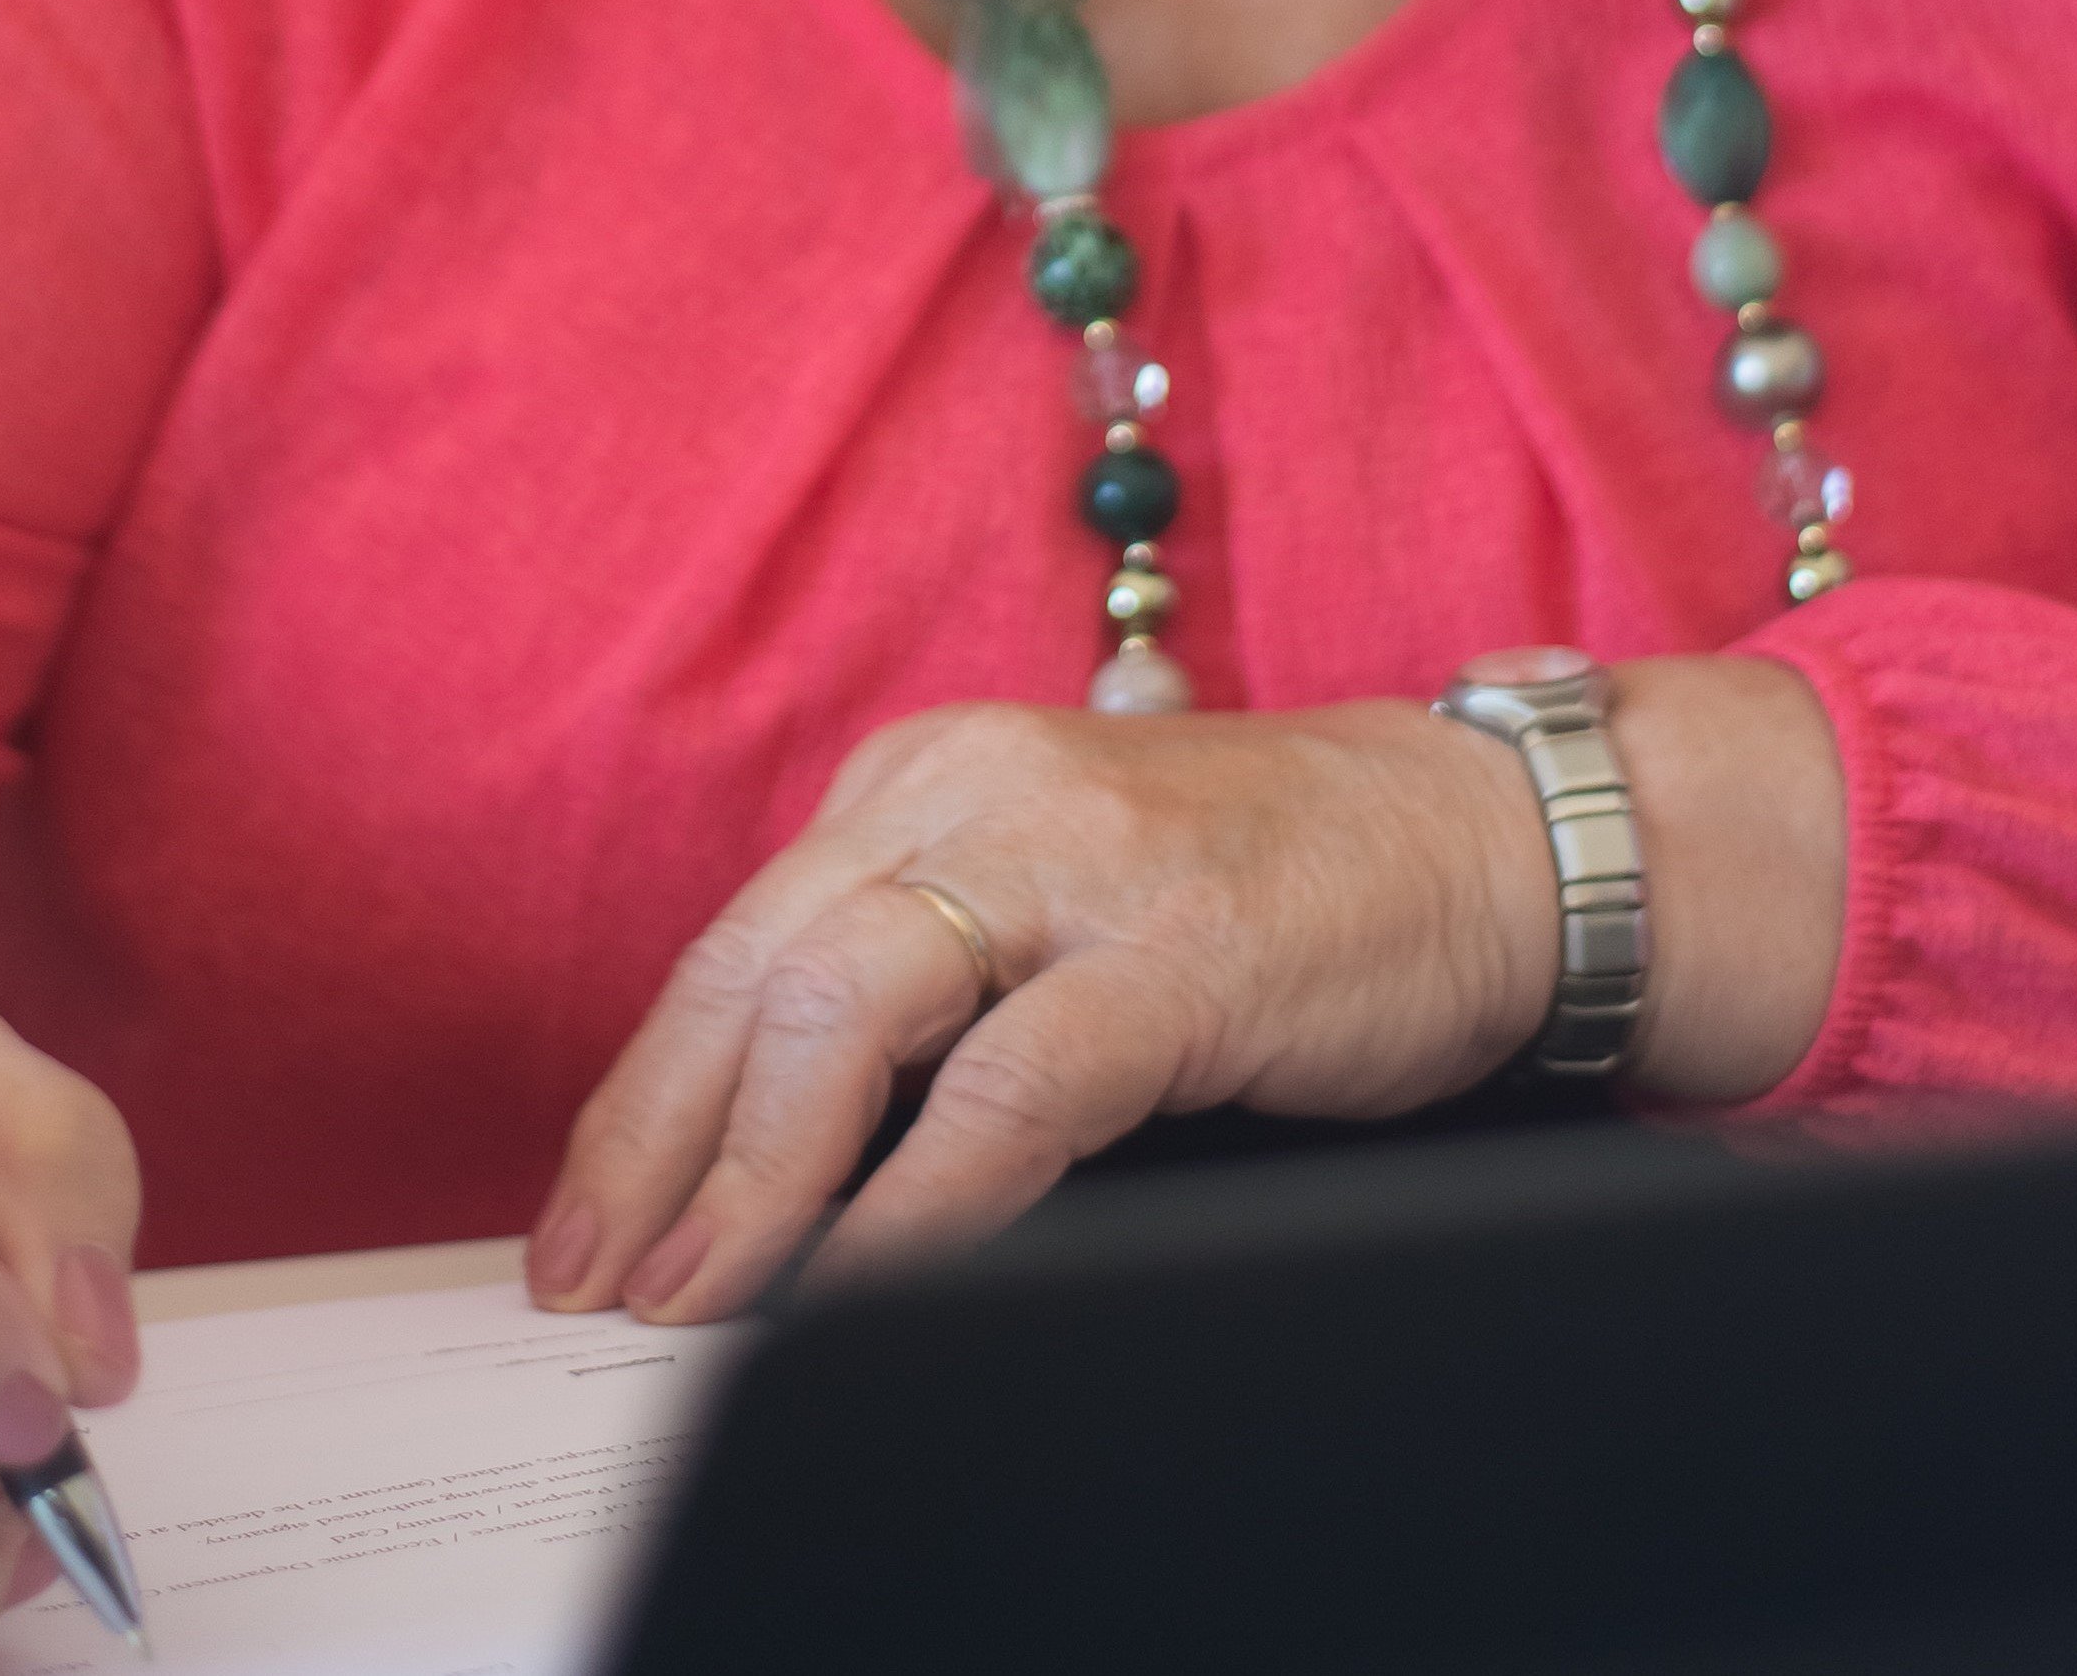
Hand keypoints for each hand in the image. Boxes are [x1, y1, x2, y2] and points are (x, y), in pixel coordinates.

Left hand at [527, 659, 1846, 1326]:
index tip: (588, 1220)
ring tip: (699, 1294)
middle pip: (754, 973)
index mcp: (924, 781)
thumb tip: (769, 1158)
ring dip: (754, 1173)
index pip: (735, 946)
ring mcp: (1076, 863)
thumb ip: (928, 983)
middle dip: (654, 1146)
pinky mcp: (1178, 949)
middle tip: (599, 1284)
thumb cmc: (1269, 888)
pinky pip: (1009, 1084)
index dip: (643, 1098)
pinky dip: (920, 1195)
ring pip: (846, 1008)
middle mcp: (972, 793)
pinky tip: (865, 1275)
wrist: (1487, 839)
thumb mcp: (1053, 896)